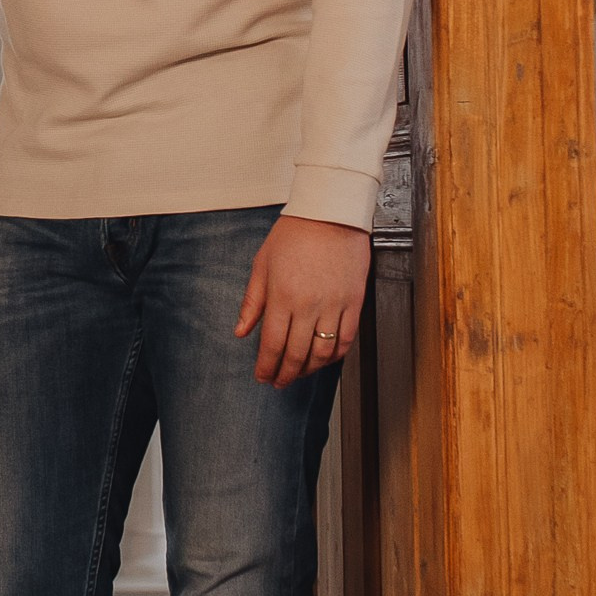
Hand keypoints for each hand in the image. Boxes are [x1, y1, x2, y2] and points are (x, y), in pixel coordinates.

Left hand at [235, 214, 370, 390]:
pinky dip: (336, 356)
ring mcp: (334, 305)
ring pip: (323, 353)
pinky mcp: (354, 302)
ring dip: (309, 370)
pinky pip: (347, 340)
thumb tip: (240, 332)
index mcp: (282, 296)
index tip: (262, 377)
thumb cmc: (294, 233)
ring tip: (300, 373)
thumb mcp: (262, 264)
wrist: (331, 213)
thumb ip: (252, 302)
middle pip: (296, 354)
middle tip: (278, 381)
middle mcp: (308, 305)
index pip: (272, 345)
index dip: (266, 367)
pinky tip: (325, 359)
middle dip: (285, 374)